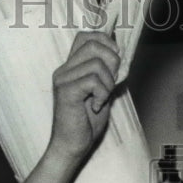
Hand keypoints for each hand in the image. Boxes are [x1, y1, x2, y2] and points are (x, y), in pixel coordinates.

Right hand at [47, 31, 120, 163]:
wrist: (71, 146)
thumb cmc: (85, 123)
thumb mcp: (101, 92)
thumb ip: (106, 73)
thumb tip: (119, 53)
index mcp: (70, 67)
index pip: (85, 36)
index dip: (104, 40)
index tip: (115, 57)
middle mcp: (64, 70)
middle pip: (93, 45)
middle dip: (112, 62)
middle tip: (111, 83)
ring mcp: (63, 79)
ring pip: (97, 64)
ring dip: (108, 83)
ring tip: (101, 99)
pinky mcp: (66, 91)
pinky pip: (94, 81)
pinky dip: (102, 94)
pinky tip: (96, 106)